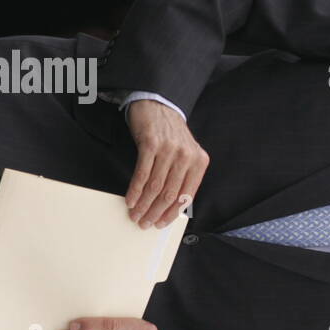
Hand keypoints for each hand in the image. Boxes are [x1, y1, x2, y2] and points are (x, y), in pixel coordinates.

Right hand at [124, 99, 208, 228]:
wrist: (159, 105)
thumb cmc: (171, 134)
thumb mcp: (185, 154)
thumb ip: (183, 176)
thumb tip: (171, 206)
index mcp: (199, 161)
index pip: (186, 195)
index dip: (171, 213)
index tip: (161, 224)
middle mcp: (186, 156)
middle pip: (169, 193)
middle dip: (155, 212)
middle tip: (144, 223)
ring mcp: (168, 150)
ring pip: (155, 186)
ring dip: (143, 205)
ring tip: (135, 215)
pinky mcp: (151, 144)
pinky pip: (142, 173)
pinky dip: (135, 190)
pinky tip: (131, 200)